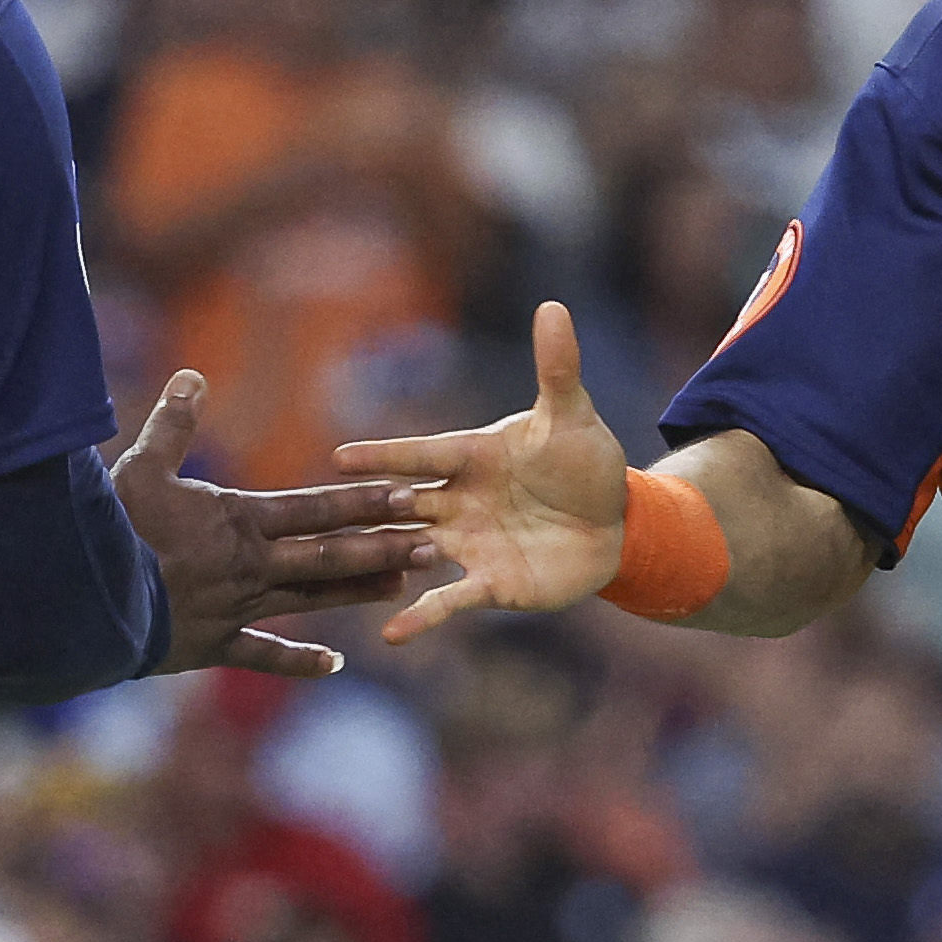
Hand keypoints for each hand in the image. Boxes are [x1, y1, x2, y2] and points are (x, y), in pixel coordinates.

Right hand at [110, 373, 428, 678]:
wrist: (84, 596)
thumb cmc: (109, 528)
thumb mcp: (140, 467)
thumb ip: (173, 424)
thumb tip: (193, 375)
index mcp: (238, 521)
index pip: (314, 508)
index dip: (362, 502)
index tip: (408, 496)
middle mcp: (250, 565)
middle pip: (327, 555)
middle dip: (381, 548)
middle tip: (430, 545)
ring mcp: (236, 608)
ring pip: (310, 600)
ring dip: (356, 592)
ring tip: (401, 586)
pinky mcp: (214, 643)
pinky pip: (264, 655)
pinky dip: (299, 661)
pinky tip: (336, 664)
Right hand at [338, 303, 630, 643]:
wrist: (616, 524)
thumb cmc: (585, 463)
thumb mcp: (571, 415)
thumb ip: (556, 367)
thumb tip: (553, 307)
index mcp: (471, 456)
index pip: (420, 454)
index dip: (383, 456)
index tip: (338, 456)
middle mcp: (458, 500)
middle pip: (402, 503)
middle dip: (369, 508)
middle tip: (325, 514)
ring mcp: (467, 544)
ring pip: (411, 550)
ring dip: (384, 558)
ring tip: (342, 570)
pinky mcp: (487, 583)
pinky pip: (448, 601)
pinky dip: (421, 617)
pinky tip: (390, 635)